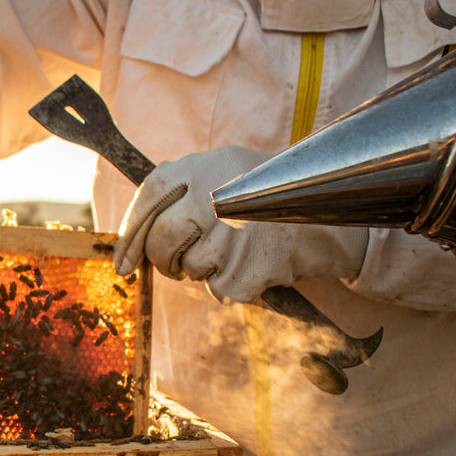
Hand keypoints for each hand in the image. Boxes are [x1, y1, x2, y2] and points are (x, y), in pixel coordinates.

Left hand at [112, 146, 369, 303]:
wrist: (330, 216)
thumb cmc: (268, 199)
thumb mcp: (223, 174)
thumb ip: (180, 194)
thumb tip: (133, 241)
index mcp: (200, 166)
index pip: (147, 200)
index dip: (129, 237)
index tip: (124, 264)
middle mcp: (212, 195)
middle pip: (161, 240)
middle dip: (165, 261)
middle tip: (179, 264)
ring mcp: (231, 232)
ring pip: (191, 269)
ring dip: (207, 271)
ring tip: (236, 251)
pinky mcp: (248, 266)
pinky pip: (219, 289)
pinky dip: (233, 286)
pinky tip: (254, 265)